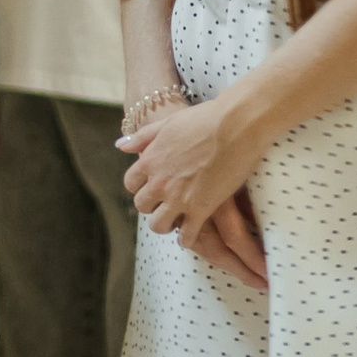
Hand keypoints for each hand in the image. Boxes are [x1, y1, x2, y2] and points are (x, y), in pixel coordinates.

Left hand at [120, 94, 266, 278]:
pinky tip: (193, 233)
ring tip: (178, 220)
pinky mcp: (201, 209)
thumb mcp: (168, 123)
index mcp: (150, 160)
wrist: (235, 125)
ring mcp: (179, 198)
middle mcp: (159, 182)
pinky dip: (187, 238)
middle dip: (152, 206)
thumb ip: (143, 137)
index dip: (141, 186)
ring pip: (158, 225)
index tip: (153, 186)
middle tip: (166, 203)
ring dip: (166, 224)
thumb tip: (120, 145)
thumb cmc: (205, 118)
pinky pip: (186, 236)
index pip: (131, 184)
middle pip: (142, 206)